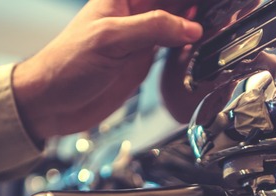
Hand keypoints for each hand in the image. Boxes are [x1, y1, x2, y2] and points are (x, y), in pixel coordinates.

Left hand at [12, 0, 202, 140]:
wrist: (52, 104)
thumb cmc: (64, 66)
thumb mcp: (111, 39)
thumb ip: (152, 28)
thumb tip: (189, 26)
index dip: (182, 0)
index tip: (205, 4)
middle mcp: (133, 14)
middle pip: (172, 3)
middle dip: (195, 7)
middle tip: (223, 9)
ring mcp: (140, 38)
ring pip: (177, 23)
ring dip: (196, 22)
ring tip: (220, 22)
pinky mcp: (143, 61)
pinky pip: (173, 48)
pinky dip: (189, 47)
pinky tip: (202, 46)